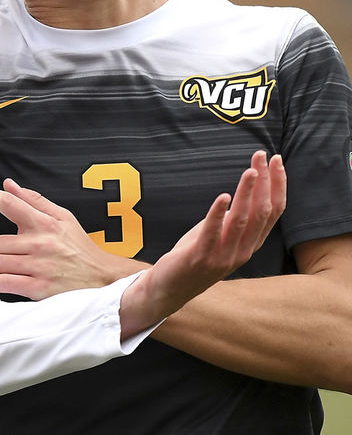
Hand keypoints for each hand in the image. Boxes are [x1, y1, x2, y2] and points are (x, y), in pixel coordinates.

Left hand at [0, 179, 143, 297]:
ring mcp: (39, 266)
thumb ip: (34, 200)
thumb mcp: (62, 217)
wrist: (104, 279)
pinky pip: (7, 283)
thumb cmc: (79, 247)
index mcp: (42, 222)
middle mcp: (39, 243)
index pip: (7, 203)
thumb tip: (8, 184)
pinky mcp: (40, 288)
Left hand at [119, 150, 284, 337]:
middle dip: (265, 183)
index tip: (275, 161)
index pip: (272, 212)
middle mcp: (242, 252)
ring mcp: (222, 257)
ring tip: (250, 172)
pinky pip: (212, 233)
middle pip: (262, 213)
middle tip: (262, 156)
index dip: (277, 186)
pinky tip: (223, 196)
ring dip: (246, 193)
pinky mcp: (201, 258)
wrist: (169, 289)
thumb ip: (230, 220)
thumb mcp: (216, 235)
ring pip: (241, 221)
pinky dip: (218, 214)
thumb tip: (238, 195)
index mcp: (248, 245)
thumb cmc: (192, 258)